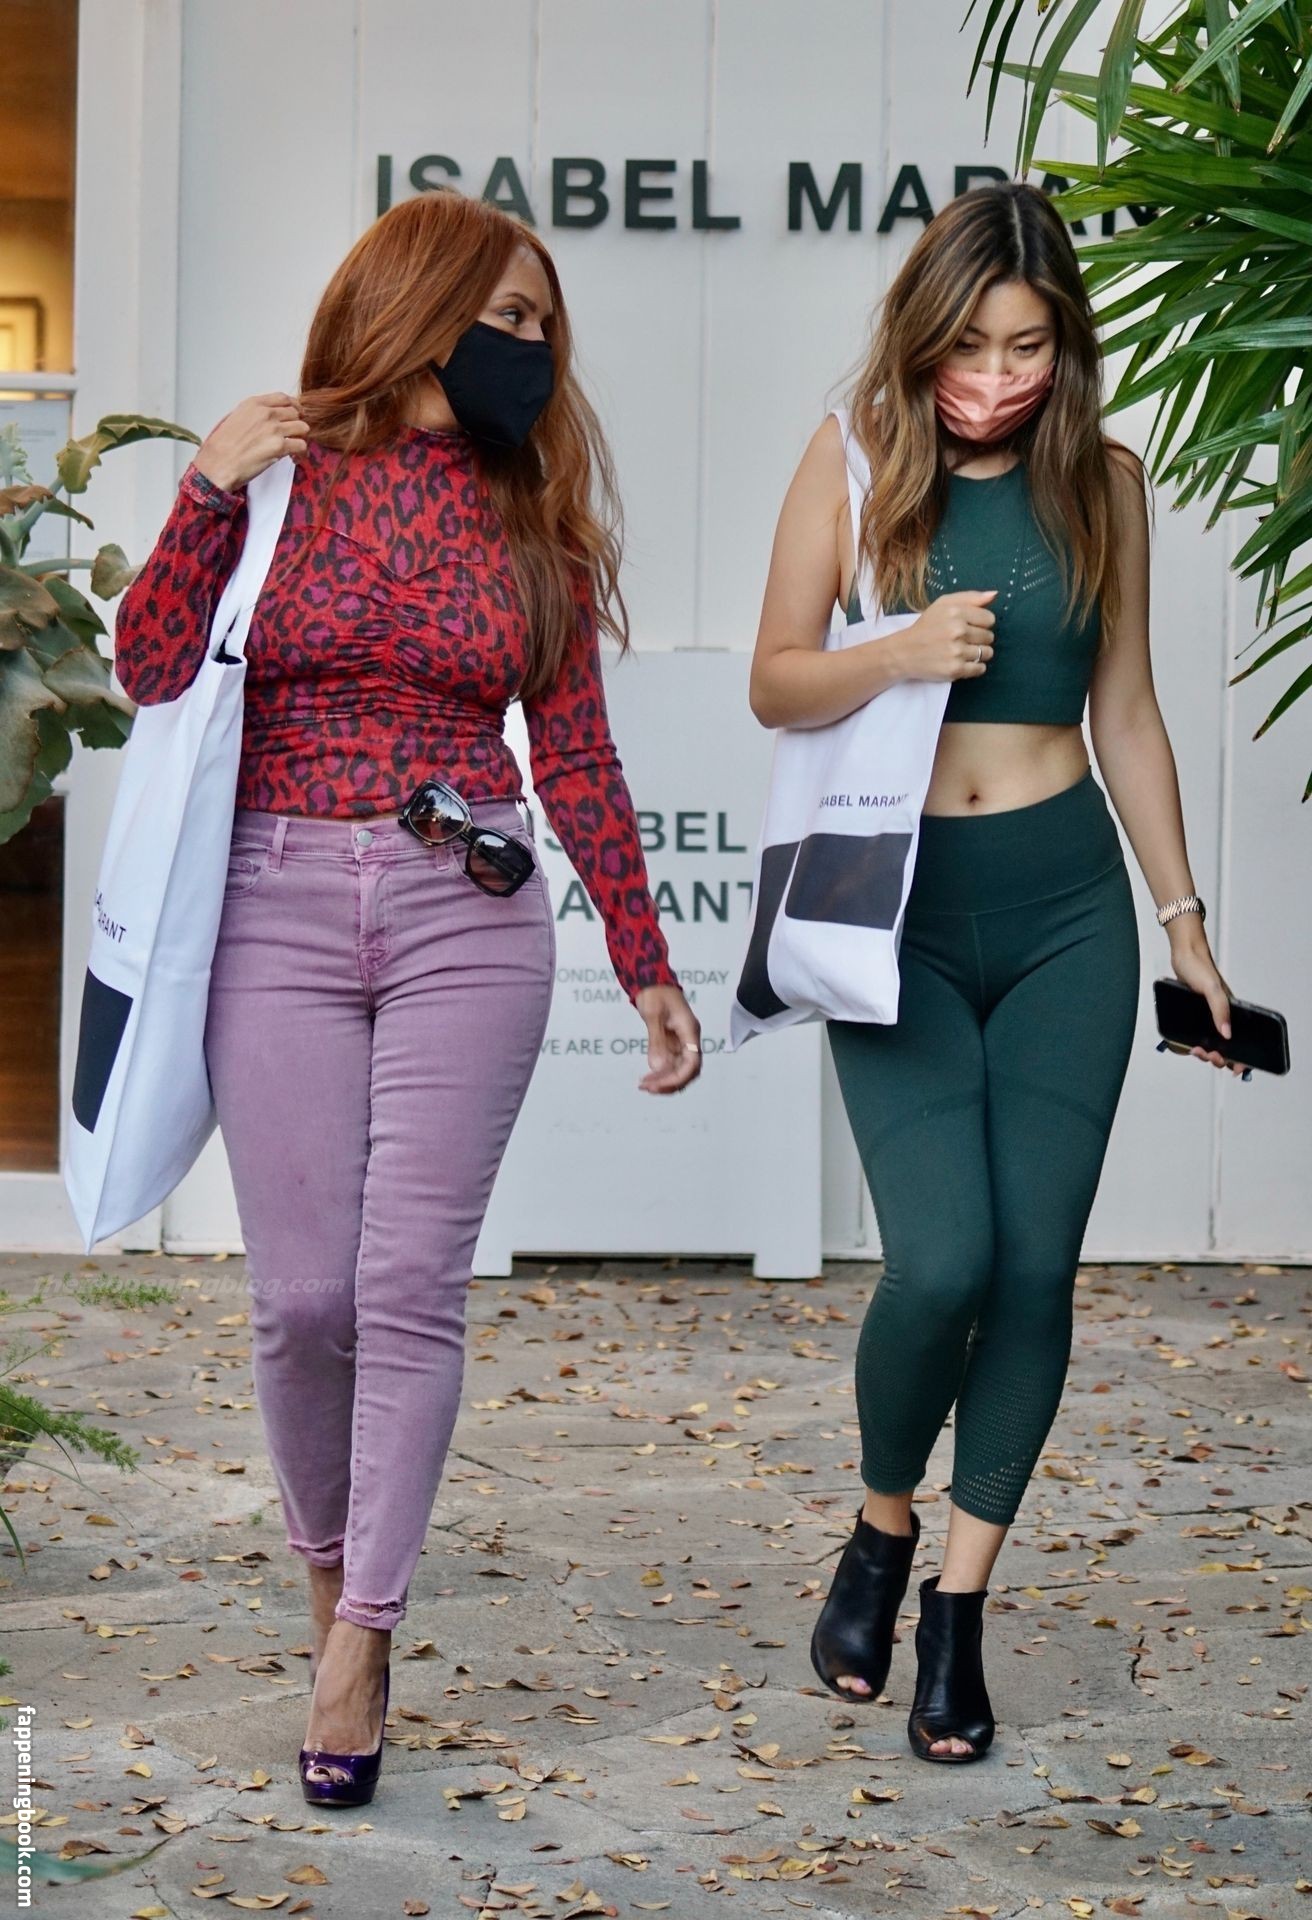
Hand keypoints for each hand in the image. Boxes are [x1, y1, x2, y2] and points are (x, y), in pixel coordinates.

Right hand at [192, 392, 309, 492]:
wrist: (218, 463)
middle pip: (296, 413)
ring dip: (301, 439)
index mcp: (254, 404)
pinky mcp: (279, 446)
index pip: (283, 398)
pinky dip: (301, 454)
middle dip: (296, 425)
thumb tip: (268, 418)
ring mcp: (274, 429)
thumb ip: (253, 414)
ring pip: (303, 428)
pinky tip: (295, 459)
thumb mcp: (234, 418)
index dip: (294, 406)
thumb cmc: (222, 446)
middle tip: (293, 436)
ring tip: (295, 449)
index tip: (297, 414)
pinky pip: (302, 446)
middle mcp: (266, 413)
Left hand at [635, 985, 701, 1094]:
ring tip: (644, 1085)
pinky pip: (672, 1064)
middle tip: (647, 1088)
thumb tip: (657, 1067)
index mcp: (690, 1031)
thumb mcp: (653, 1015)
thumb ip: (656, 1041)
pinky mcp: (674, 1043)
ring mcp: (683, 1042)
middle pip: (688, 1071)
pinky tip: (648, 1078)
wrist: (653, 981)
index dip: (677, 1078)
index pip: (692, 1063)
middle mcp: (690, 1039)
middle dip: (670, 1083)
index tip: (657, 1084)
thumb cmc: (655, 993)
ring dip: (664, 1081)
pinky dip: (661, 1073)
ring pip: (680, 1070)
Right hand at [895, 589, 996, 682]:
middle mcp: (957, 631)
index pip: (989, 619)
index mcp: (956, 612)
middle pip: (989, 637)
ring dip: (978, 653)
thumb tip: (995, 595)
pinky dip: (975, 667)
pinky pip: (980, 669)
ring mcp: (956, 652)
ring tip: (963, 652)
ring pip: (987, 653)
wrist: (904, 652)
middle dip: (979, 639)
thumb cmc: (927, 626)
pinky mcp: (955, 669)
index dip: (981, 623)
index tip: (968, 627)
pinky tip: (963, 662)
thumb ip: (970, 597)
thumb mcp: (944, 604)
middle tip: (962, 640)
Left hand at [1168, 927, 1247, 1075]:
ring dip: (1204, 1052)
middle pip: (1224, 1047)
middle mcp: (1220, 1016)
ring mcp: (1206, 1016)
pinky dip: (1191, 1042)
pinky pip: (1195, 1034)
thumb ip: (1220, 1009)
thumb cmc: (1199, 967)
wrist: (1182, 955)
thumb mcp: (1212, 989)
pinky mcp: (1193, 1014)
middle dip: (1217, 1057)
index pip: (1240, 1040)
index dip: (1240, 1057)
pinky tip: (1186, 1043)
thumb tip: (1226, 1034)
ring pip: (1209, 1043)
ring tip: (1195, 1049)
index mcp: (1230, 1012)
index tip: (1235, 1068)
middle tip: (1207, 1054)